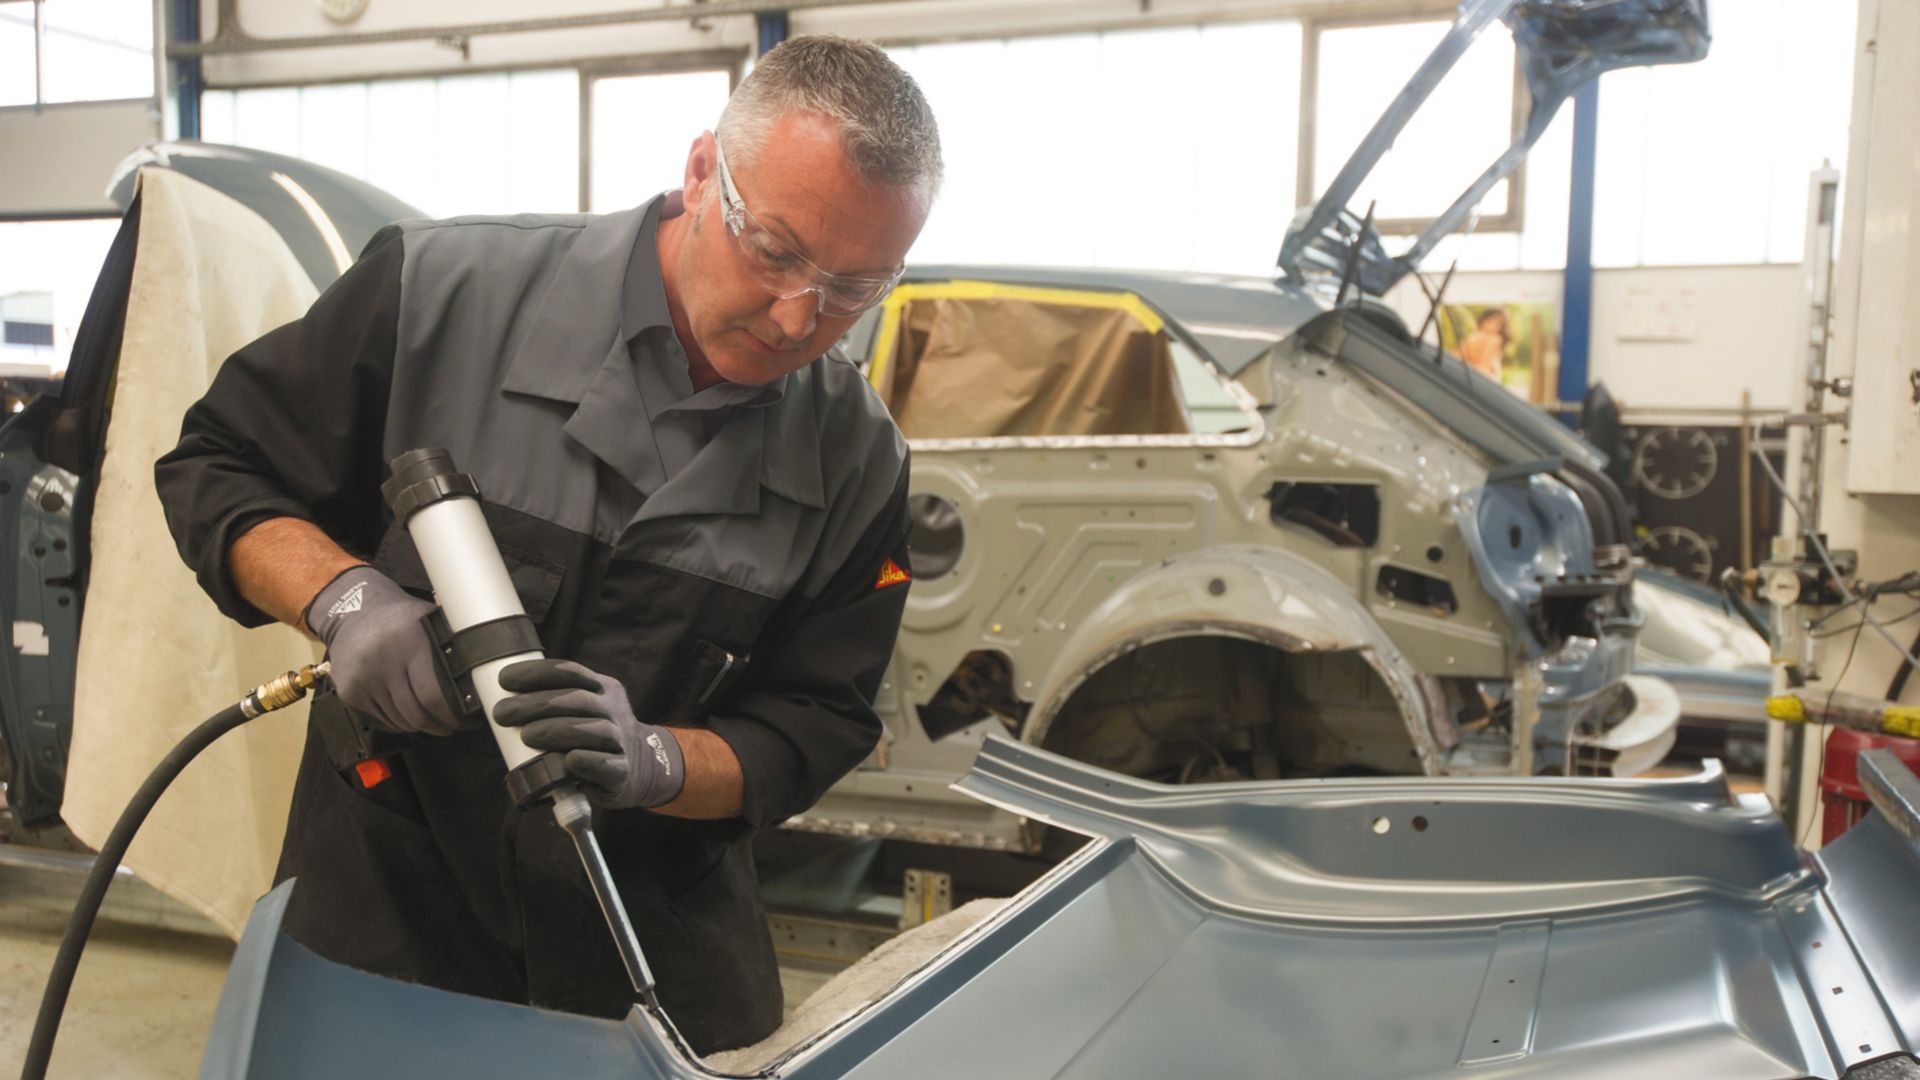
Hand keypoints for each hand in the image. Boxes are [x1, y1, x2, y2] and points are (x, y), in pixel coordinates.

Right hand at [304, 566, 459, 735]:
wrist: (351, 612)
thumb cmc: (401, 619)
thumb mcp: (429, 621)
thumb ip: (453, 646)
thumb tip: (485, 675)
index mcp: (409, 640)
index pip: (434, 695)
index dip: (452, 715)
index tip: (466, 720)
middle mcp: (382, 660)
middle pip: (417, 715)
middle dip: (440, 726)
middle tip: (453, 725)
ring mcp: (362, 679)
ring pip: (401, 722)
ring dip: (420, 725)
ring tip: (432, 717)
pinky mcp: (348, 692)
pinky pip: (382, 721)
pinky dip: (399, 722)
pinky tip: (407, 710)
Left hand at [494, 659, 685, 809]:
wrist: (641, 767)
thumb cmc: (596, 737)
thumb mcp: (586, 709)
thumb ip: (556, 702)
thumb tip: (502, 700)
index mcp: (603, 688)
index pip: (570, 672)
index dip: (536, 673)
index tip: (504, 680)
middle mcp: (614, 710)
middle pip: (578, 699)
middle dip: (536, 704)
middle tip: (503, 713)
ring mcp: (621, 741)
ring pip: (594, 730)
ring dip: (557, 731)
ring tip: (526, 736)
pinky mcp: (621, 772)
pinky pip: (606, 765)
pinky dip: (587, 761)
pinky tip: (569, 760)